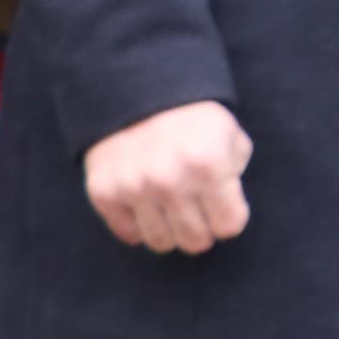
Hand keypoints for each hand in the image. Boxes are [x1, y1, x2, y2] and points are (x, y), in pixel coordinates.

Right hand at [85, 100, 251, 253]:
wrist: (137, 95)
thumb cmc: (193, 121)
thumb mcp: (230, 137)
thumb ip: (235, 175)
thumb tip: (227, 214)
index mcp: (208, 165)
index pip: (229, 226)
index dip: (230, 219)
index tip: (224, 208)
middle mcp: (169, 180)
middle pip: (196, 242)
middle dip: (203, 230)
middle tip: (198, 212)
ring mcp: (133, 188)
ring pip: (162, 243)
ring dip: (172, 231)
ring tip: (173, 209)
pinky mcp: (104, 193)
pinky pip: (130, 234)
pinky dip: (141, 226)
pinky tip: (148, 205)